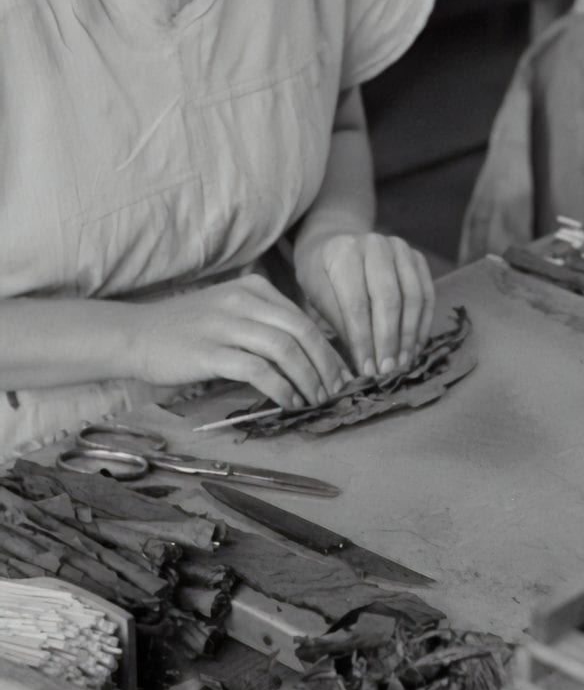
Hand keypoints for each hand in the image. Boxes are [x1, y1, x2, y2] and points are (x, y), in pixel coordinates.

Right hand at [131, 274, 349, 409]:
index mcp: (254, 287)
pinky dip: (281, 388)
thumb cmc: (187, 329)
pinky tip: (288, 402)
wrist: (137, 335)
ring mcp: (226, 324)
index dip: (328, 349)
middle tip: (335, 391)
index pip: (303, 318)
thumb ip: (265, 322)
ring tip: (314, 400)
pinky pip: (259, 371)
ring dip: (307, 380)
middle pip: (302, 332)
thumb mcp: (231, 311)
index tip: (340, 374)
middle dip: (325, 366)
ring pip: (285, 351)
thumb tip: (310, 354)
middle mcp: (243, 300)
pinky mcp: (211, 352)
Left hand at [295, 233, 434, 376]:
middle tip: (387, 372)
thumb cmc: (322, 277)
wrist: (334, 245)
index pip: (357, 303)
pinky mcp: (417, 257)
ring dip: (410, 336)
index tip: (367, 370)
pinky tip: (415, 348)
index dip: (364, 340)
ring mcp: (400, 248)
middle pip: (389, 299)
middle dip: (389, 341)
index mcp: (344, 252)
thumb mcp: (319, 297)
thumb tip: (365, 365)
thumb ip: (341, 324)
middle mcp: (375, 245)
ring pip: (414, 297)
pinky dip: (423, 324)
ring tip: (403, 364)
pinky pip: (427, 294)